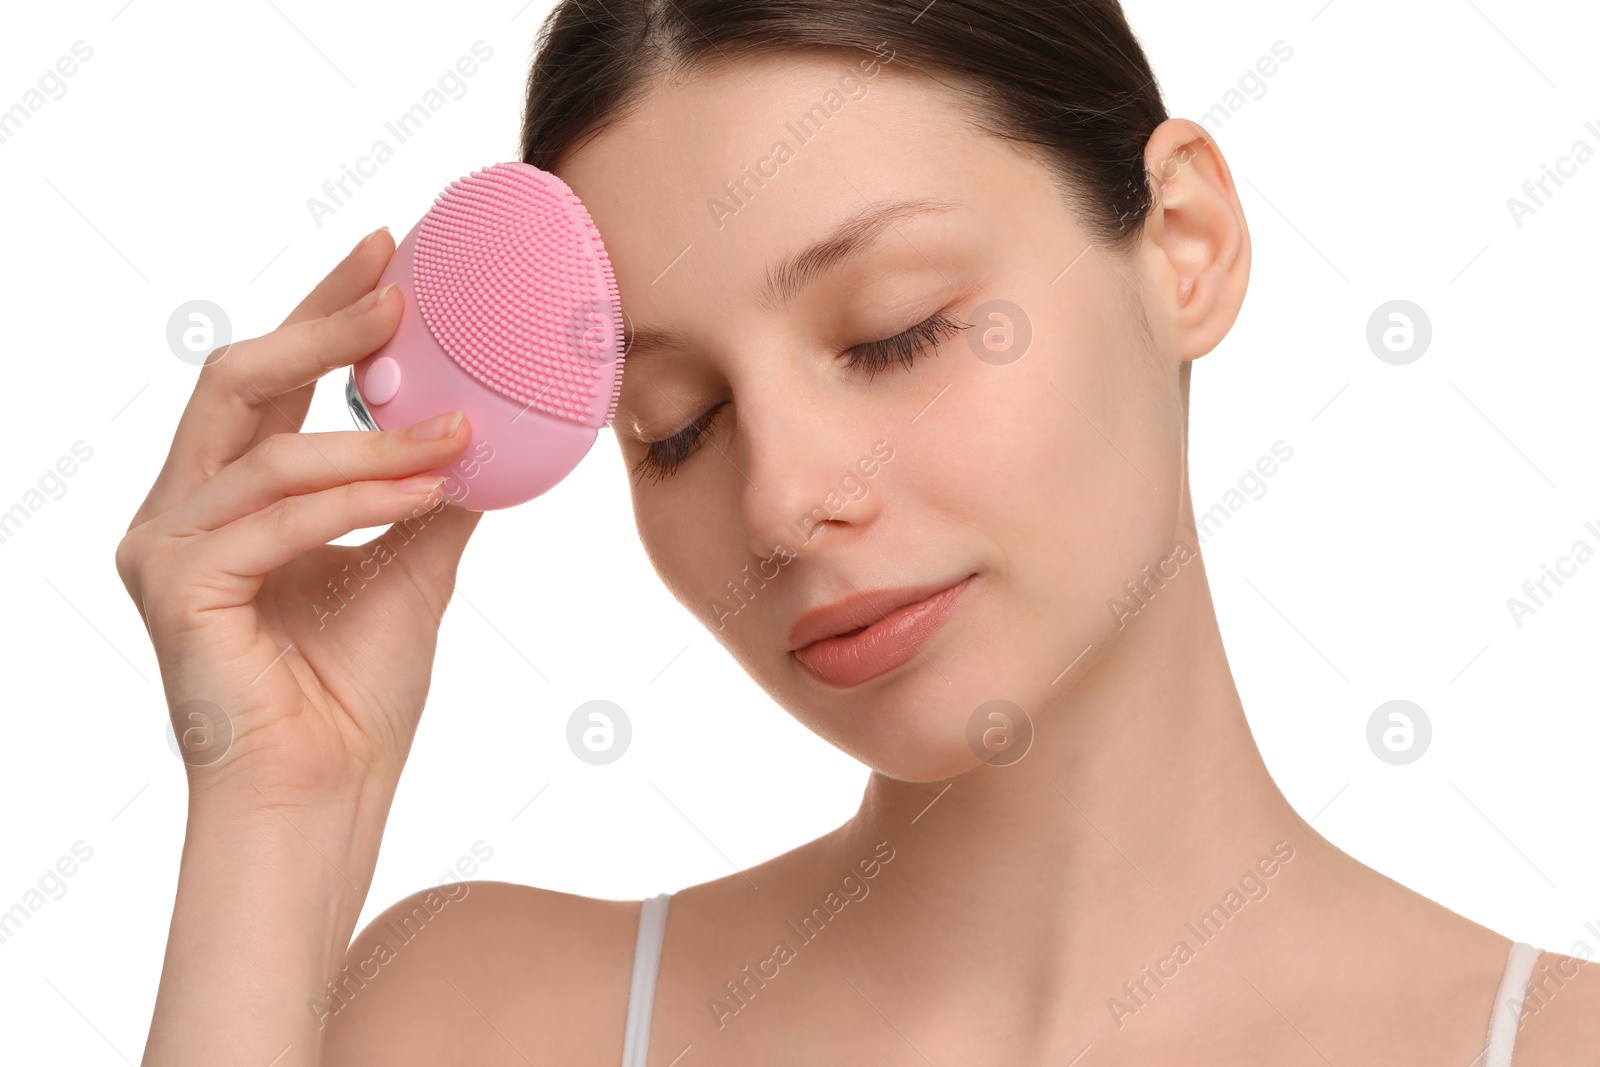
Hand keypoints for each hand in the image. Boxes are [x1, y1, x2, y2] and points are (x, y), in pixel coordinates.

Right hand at [116, 228, 481, 803]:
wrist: (329, 791)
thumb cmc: (355, 692)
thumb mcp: (410, 565)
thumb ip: (426, 491)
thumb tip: (482, 425)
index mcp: (227, 498)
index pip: (271, 382)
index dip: (323, 311)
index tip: (387, 249)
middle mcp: (182, 510)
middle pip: (240, 381)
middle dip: (324, 327)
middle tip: (399, 288)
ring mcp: (169, 546)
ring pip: (272, 450)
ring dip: (375, 439)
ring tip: (456, 433)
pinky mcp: (178, 587)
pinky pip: (280, 517)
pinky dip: (360, 498)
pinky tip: (431, 491)